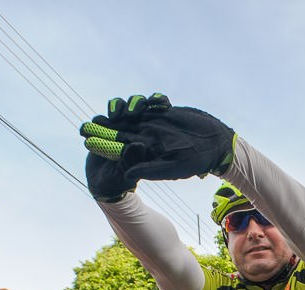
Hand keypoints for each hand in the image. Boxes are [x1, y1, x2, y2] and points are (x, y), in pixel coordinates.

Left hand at [80, 93, 235, 181]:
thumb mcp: (171, 168)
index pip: (119, 148)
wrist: (217, 144)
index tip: (87, 142)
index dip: (103, 144)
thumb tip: (127, 174)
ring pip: (132, 113)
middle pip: (120, 129)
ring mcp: (156, 121)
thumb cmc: (197, 160)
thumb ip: (149, 169)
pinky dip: (147, 101)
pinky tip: (146, 103)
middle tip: (87, 123)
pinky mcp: (165, 110)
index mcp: (146, 152)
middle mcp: (148, 136)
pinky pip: (151, 102)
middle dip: (104, 126)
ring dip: (122, 109)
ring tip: (117, 108)